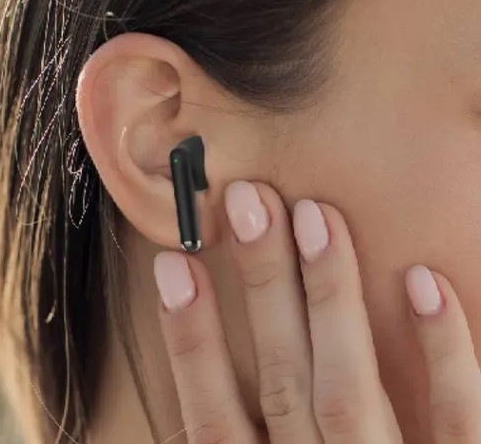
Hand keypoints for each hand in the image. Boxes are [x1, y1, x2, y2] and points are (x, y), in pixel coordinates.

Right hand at [153, 181, 480, 443]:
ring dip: (331, 298)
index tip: (172, 265)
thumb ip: (229, 442)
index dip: (189, 339)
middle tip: (248, 204)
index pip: (211, 416)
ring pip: (350, 388)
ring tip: (315, 217)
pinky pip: (458, 424)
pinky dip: (443, 357)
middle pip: (280, 379)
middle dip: (261, 288)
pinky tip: (423, 282)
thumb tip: (192, 385)